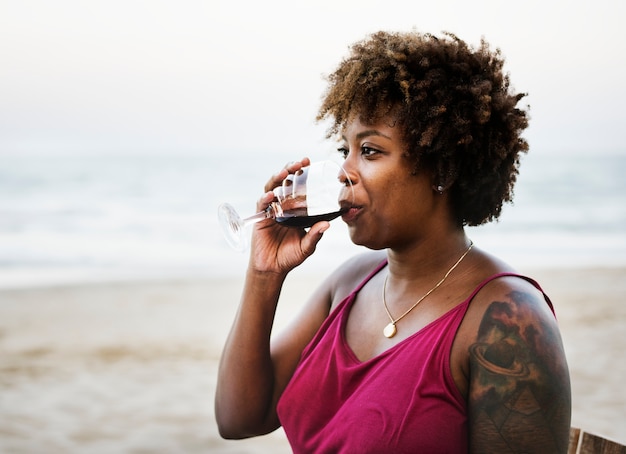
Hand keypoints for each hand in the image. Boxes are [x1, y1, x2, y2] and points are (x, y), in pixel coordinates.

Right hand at [249, 158, 329, 273]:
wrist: (272, 269)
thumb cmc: (290, 257)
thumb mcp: (306, 247)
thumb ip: (314, 235)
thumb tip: (327, 224)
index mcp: (294, 209)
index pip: (298, 186)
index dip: (302, 174)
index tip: (309, 163)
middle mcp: (282, 206)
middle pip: (284, 182)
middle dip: (290, 170)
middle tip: (300, 163)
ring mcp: (270, 211)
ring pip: (272, 188)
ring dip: (277, 178)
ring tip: (285, 172)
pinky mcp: (260, 218)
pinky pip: (262, 205)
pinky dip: (266, 199)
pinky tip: (271, 195)